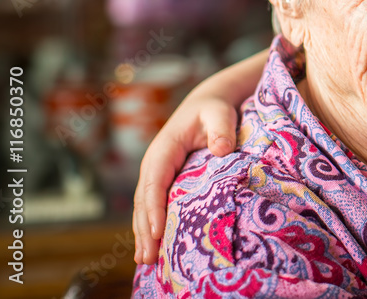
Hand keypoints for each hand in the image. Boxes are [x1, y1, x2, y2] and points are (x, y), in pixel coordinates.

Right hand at [132, 95, 237, 264]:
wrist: (207, 105)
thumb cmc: (214, 111)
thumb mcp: (219, 114)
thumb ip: (221, 129)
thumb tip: (222, 149)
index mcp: (163, 149)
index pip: (155, 182)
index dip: (154, 208)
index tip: (158, 233)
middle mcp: (154, 164)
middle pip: (144, 201)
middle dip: (145, 230)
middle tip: (148, 259)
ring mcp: (156, 174)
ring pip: (145, 208)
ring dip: (144, 234)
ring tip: (144, 261)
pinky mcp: (164, 181)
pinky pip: (154, 206)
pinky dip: (151, 226)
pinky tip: (153, 247)